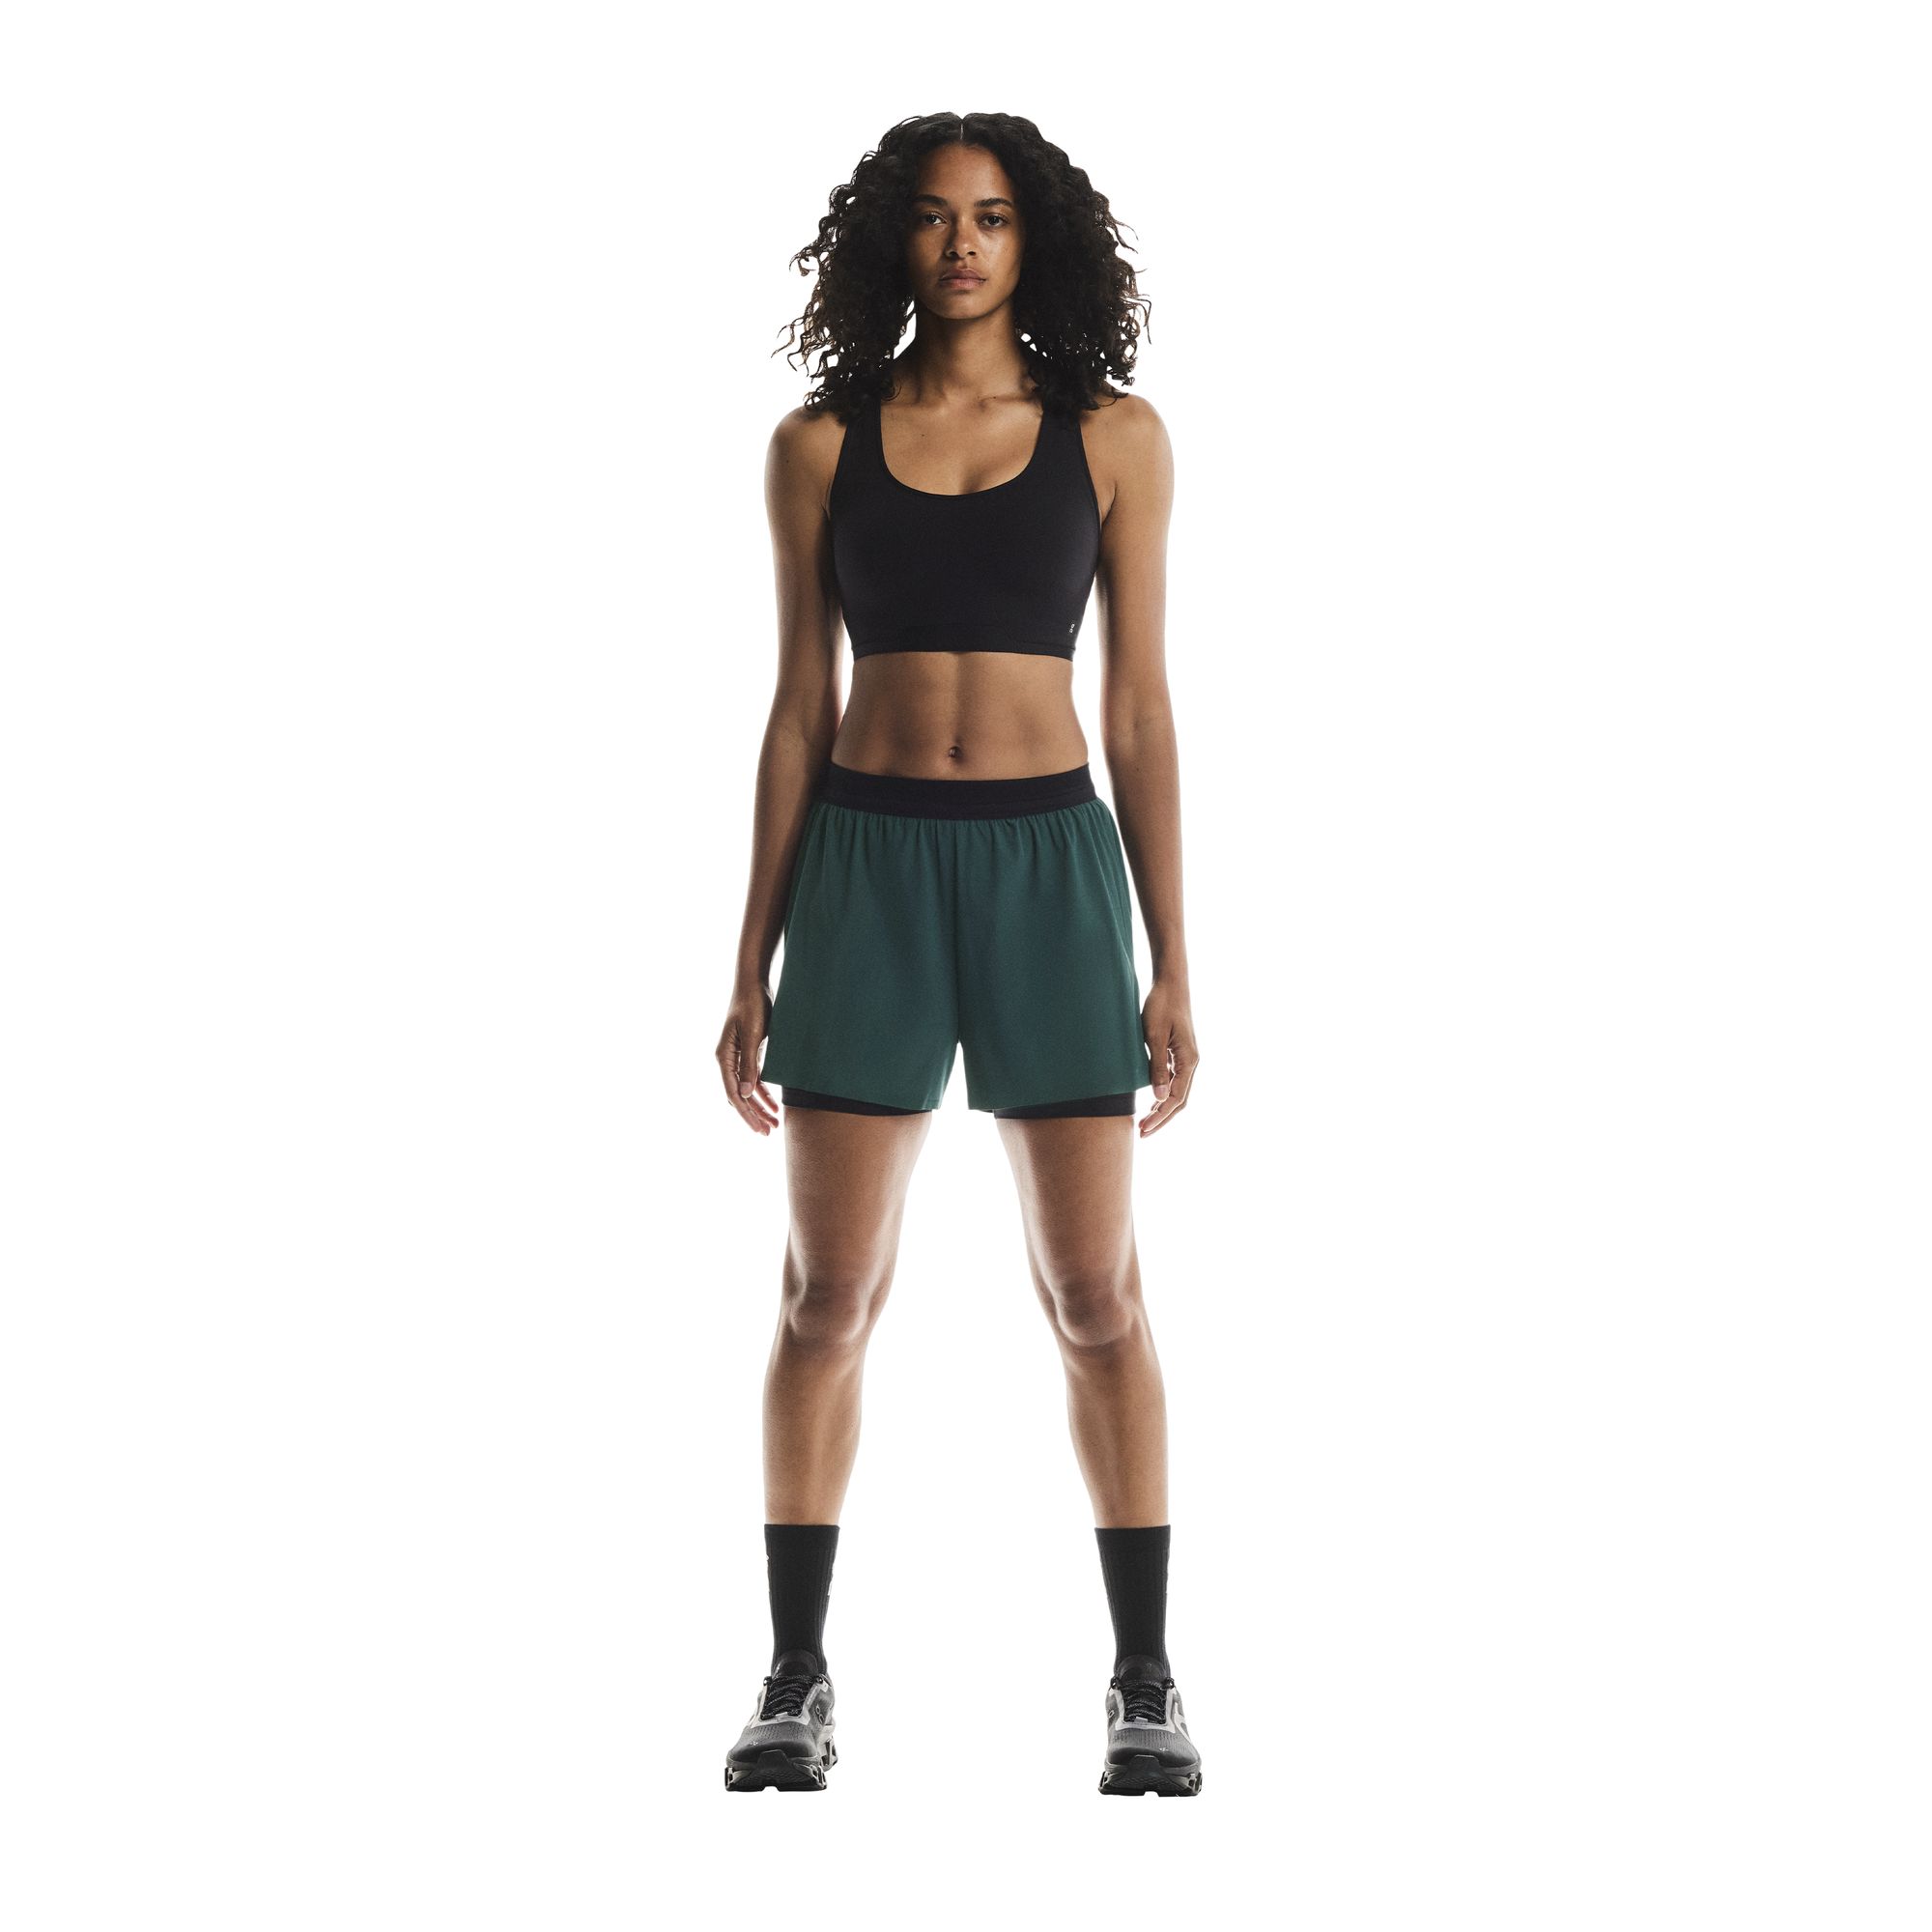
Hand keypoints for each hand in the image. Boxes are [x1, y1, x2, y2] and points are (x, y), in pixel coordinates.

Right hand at [716, 982, 778, 1134]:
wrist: (754, 984)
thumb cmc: (752, 1005)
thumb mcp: (753, 1034)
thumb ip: (749, 1063)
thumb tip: (744, 1094)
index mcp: (724, 1057)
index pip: (733, 1093)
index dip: (746, 1113)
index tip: (759, 1129)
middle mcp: (727, 1060)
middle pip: (739, 1096)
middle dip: (753, 1115)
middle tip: (768, 1132)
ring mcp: (737, 1057)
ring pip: (747, 1090)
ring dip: (760, 1106)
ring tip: (774, 1123)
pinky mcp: (748, 1053)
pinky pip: (753, 1079)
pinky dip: (762, 1093)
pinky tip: (773, 1104)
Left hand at [1139, 978, 1197, 1135]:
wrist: (1170, 983)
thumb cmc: (1161, 1006)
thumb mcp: (1155, 1036)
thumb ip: (1157, 1067)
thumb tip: (1160, 1098)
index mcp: (1188, 1060)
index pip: (1176, 1099)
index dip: (1160, 1117)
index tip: (1144, 1129)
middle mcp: (1191, 1062)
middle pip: (1179, 1100)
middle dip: (1162, 1118)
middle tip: (1142, 1133)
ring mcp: (1186, 1058)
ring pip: (1177, 1092)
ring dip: (1162, 1108)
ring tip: (1144, 1122)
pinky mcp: (1179, 1052)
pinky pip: (1174, 1080)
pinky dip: (1163, 1094)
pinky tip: (1152, 1100)